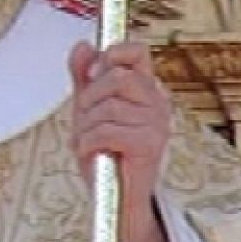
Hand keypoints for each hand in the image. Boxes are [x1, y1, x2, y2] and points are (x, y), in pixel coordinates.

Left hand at [68, 39, 172, 241]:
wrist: (115, 196)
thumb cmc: (105, 149)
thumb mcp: (89, 107)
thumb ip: (85, 76)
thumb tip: (83, 45)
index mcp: (146, 88)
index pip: (137, 52)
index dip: (112, 55)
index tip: (94, 74)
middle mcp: (157, 103)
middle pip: (117, 77)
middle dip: (90, 97)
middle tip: (85, 117)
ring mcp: (156, 124)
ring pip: (108, 107)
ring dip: (86, 126)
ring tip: (88, 140)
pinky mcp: (148, 146)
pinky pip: (107, 131)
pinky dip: (88, 142)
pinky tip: (90, 151)